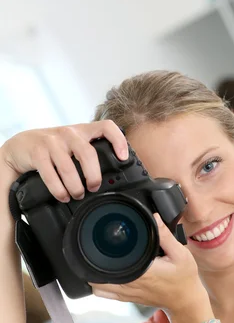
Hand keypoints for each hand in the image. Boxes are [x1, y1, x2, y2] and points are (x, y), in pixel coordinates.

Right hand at [1, 121, 128, 200]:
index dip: (118, 140)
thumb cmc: (52, 149)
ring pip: (69, 167)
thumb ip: (88, 157)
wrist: (19, 146)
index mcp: (82, 131)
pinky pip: (51, 174)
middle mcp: (68, 133)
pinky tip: (62, 196)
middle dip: (93, 175)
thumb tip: (107, 182)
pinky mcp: (37, 152)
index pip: (106, 126)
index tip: (123, 158)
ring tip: (77, 195)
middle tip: (93, 188)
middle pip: (88, 153)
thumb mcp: (73, 147)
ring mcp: (52, 141)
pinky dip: (58, 189)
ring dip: (75, 186)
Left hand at [91, 214, 209, 316]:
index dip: (102, 252)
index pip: (111, 264)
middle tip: (99, 248)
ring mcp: (127, 294)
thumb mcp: (181, 254)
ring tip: (99, 261)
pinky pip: (105, 294)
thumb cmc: (184, 279)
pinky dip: (100, 285)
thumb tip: (154, 217)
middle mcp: (131, 285)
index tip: (102, 242)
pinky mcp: (128, 299)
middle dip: (94, 261)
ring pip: (97, 287)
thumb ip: (166, 236)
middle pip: (97, 276)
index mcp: (142, 273)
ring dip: (95, 274)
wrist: (186, 301)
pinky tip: (105, 274)